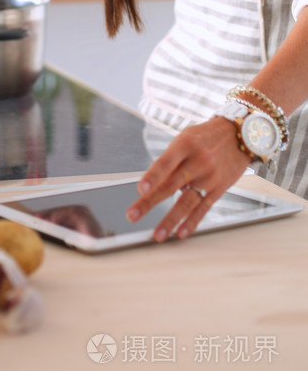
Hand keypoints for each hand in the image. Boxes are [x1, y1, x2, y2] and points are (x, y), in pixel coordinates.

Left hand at [125, 117, 248, 241]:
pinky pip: (203, 208)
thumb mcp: (186, 138)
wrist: (239, 135)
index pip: (165, 163)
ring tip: (157, 235)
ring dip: (170, 220)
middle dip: (149, 202)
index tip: (141, 190)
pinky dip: (191, 222)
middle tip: (132, 215)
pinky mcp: (219, 189)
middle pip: (170, 185)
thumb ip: (170, 159)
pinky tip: (181, 233)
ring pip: (186, 202)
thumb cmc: (206, 136)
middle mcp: (197, 162)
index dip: (152, 177)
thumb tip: (153, 183)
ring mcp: (209, 177)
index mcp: (185, 144)